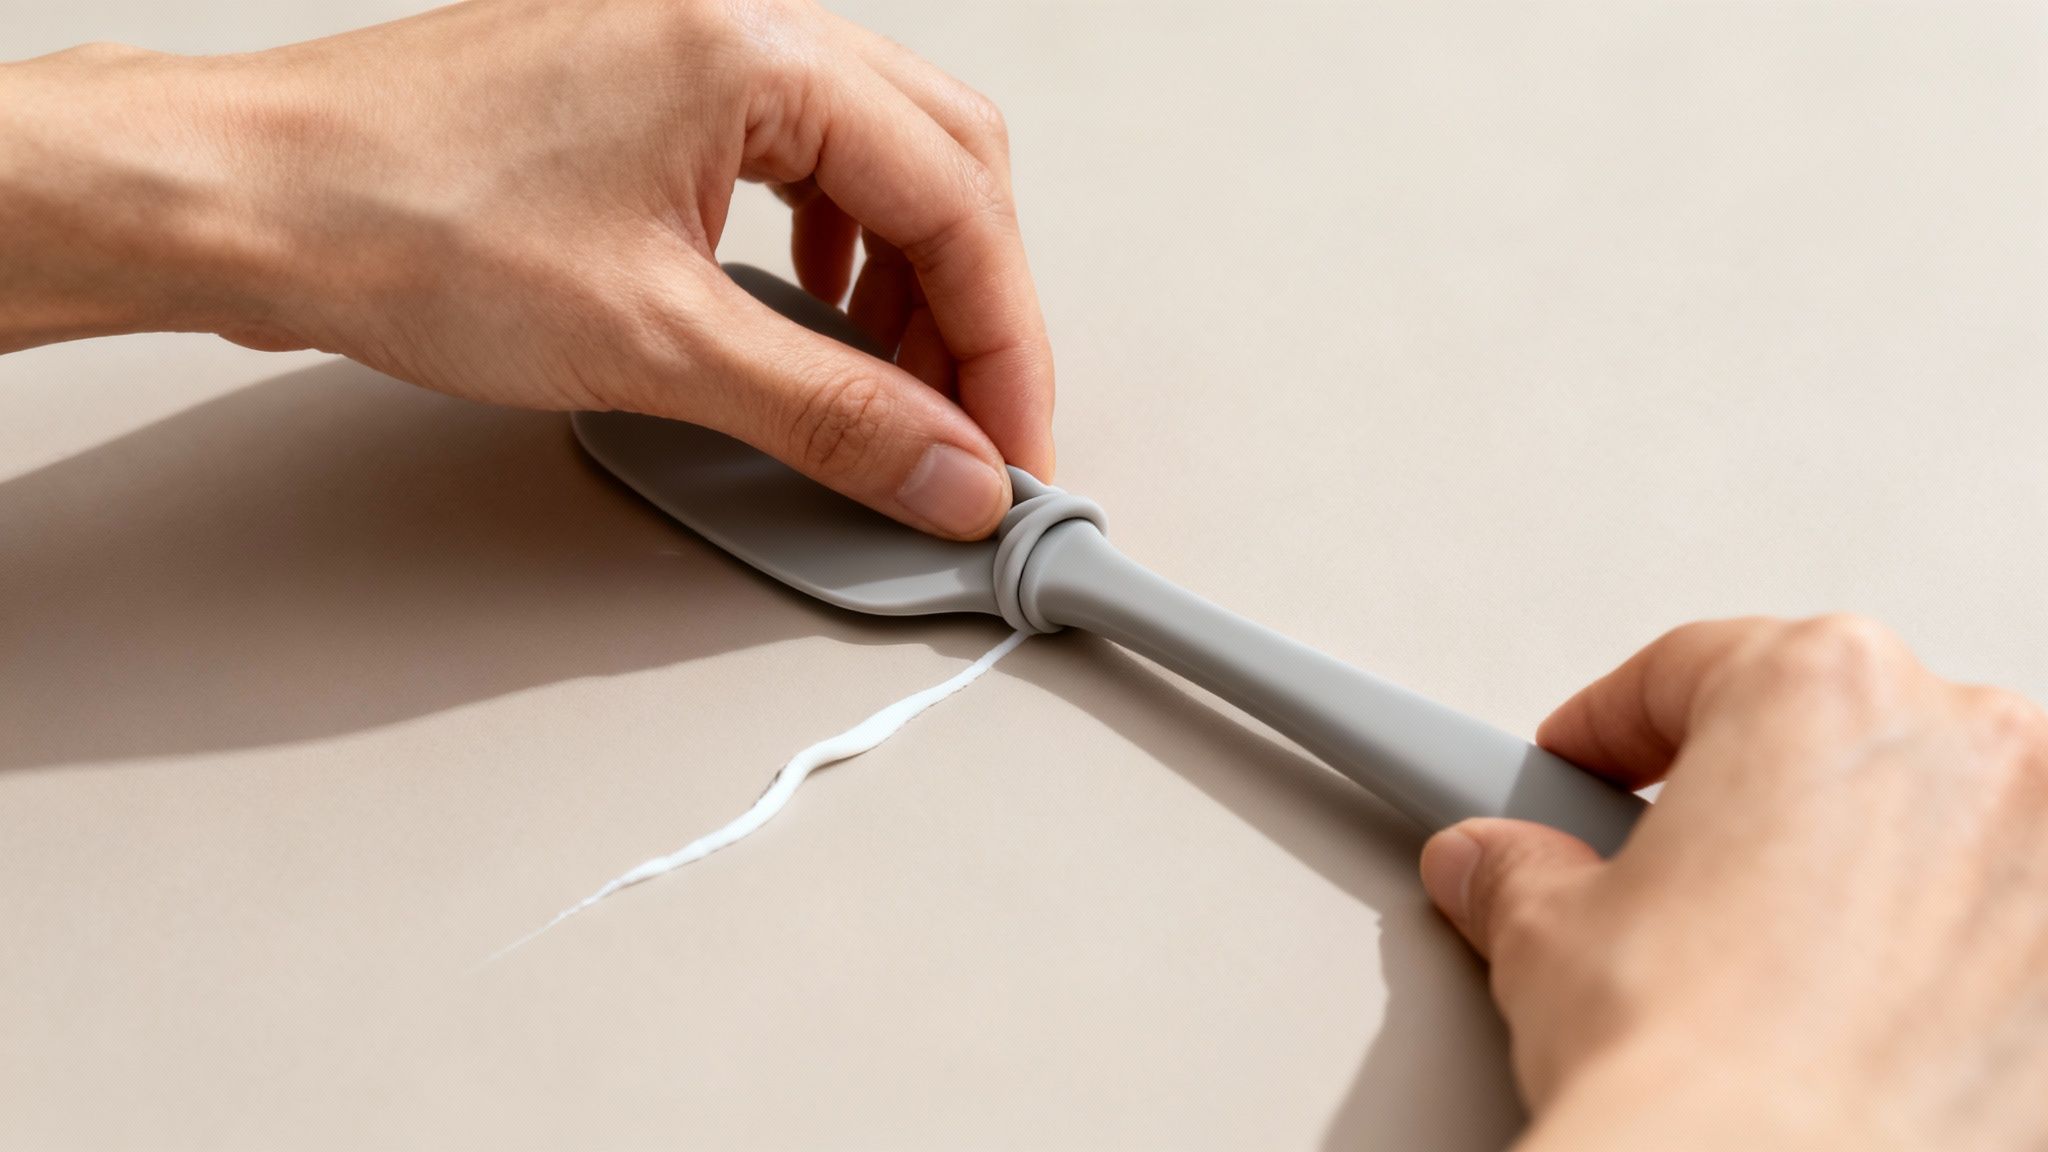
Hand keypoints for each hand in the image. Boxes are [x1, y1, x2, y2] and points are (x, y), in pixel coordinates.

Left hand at [0, 0, 1052, 537]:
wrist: (247, 199)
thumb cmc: (402, 220)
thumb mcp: (655, 344)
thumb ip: (833, 413)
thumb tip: (947, 468)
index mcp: (758, 47)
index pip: (959, 203)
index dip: (1004, 347)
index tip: (1009, 452)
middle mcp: (739, 20)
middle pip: (945, 162)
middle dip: (973, 307)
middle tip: (967, 428)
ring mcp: (693, 48)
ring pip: (880, 155)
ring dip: (908, 277)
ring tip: (894, 385)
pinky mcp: (649, 92)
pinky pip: (798, 155)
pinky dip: (836, 242)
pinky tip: (813, 306)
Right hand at [1419, 616, 2047, 1147]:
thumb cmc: (1702, 1070)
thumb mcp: (1552, 939)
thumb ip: (1527, 873)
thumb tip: (1501, 869)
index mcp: (1821, 686)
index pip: (1694, 667)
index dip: (1613, 724)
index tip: (1584, 766)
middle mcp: (1970, 745)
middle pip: (1830, 730)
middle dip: (1747, 791)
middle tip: (1670, 865)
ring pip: (1937, 824)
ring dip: (1860, 866)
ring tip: (1772, 956)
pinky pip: (2010, 931)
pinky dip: (1947, 958)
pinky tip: (1866, 1017)